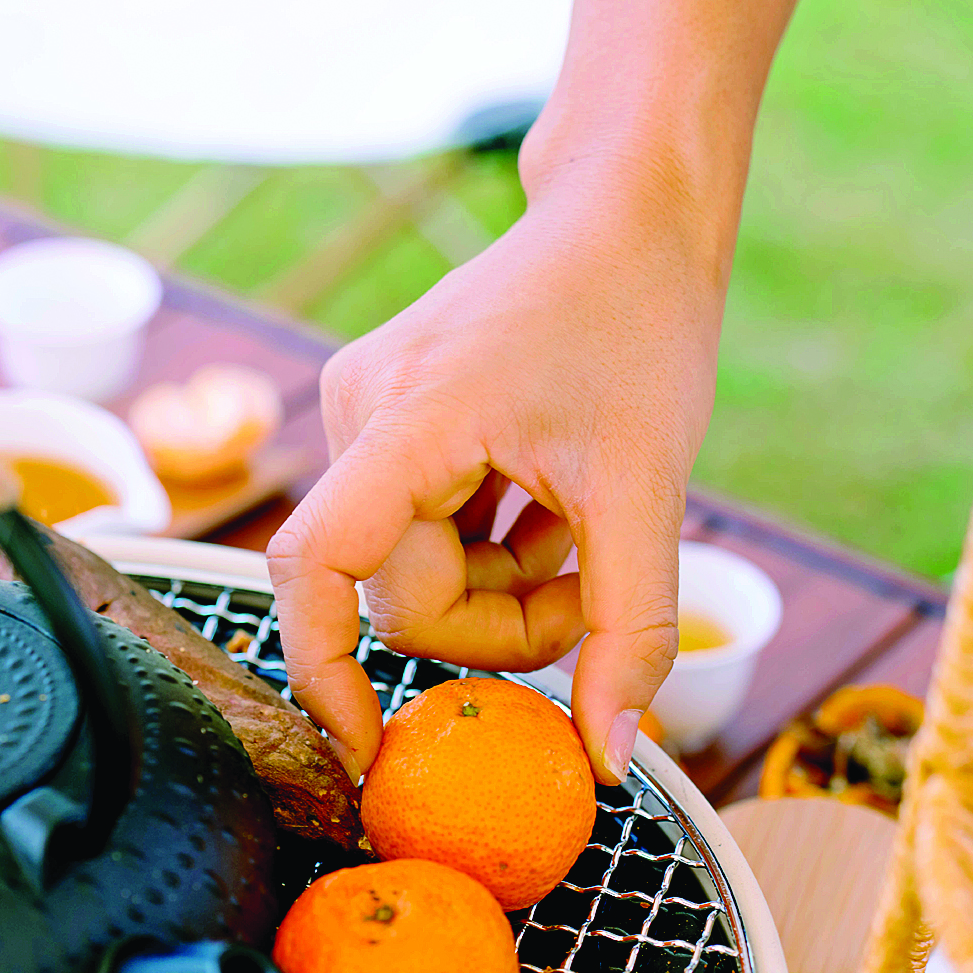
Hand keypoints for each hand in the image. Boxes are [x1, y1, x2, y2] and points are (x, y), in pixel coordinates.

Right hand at [265, 169, 724, 784]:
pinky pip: (422, 531)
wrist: (629, 215)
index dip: (326, 675)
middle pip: (402, 595)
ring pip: (415, 571)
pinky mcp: (388, 418)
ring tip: (580, 532)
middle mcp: (360, 410)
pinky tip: (549, 505)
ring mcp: (367, 411)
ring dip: (503, 586)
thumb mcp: (653, 488)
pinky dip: (490, 546)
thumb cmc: (640, 324)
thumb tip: (605, 756)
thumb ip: (630, 629)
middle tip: (592, 599)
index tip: (369, 752)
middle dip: (500, 624)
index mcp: (409, 418)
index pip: (319, 569)